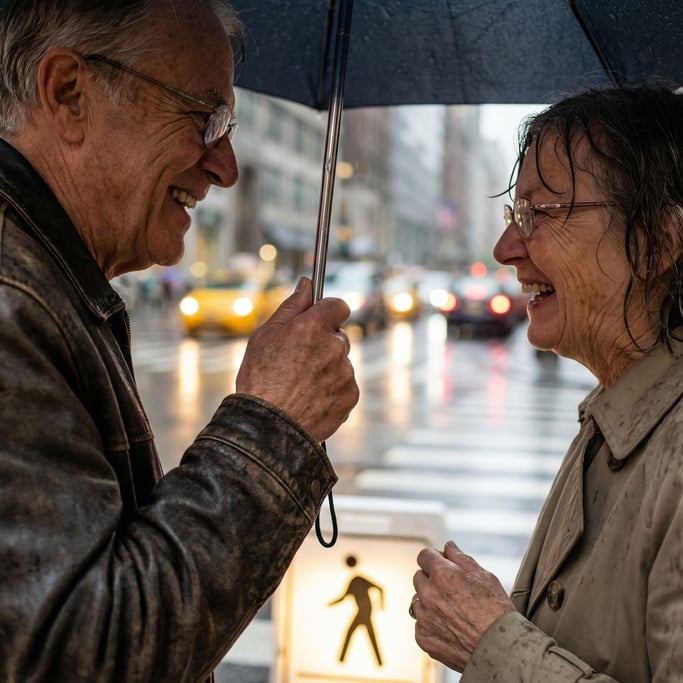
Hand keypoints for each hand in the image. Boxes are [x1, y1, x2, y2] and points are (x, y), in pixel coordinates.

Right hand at [236, 277, 358, 442]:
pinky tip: (310, 398)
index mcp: (313, 326)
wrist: (267, 428)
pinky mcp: (351, 396)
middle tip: (298, 361)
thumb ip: (291, 305)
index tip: (319, 321)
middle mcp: (334, 347)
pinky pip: (345, 385)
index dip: (327, 313)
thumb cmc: (260, 380)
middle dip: (324, 344)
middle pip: (338, 336)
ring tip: (301, 385)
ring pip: (341, 362)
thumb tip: (306, 284)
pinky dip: (333, 390)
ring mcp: (345, 373)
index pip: (338, 305)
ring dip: (328, 368)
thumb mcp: (265, 335)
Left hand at [412, 541, 514, 671]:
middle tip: (452, 591)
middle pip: (419, 577)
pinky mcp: (423, 637)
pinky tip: (450, 628)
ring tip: (453, 612)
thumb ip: (461, 558)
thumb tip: (448, 546)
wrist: (501, 651)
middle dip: (432, 580)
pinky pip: (420, 624)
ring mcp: (424, 617)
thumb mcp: (484, 577)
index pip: (424, 556)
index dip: (434, 559)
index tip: (442, 565)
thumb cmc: (497, 612)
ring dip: (429, 602)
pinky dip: (431, 624)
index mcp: (442, 574)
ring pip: (418, 601)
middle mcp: (428, 594)